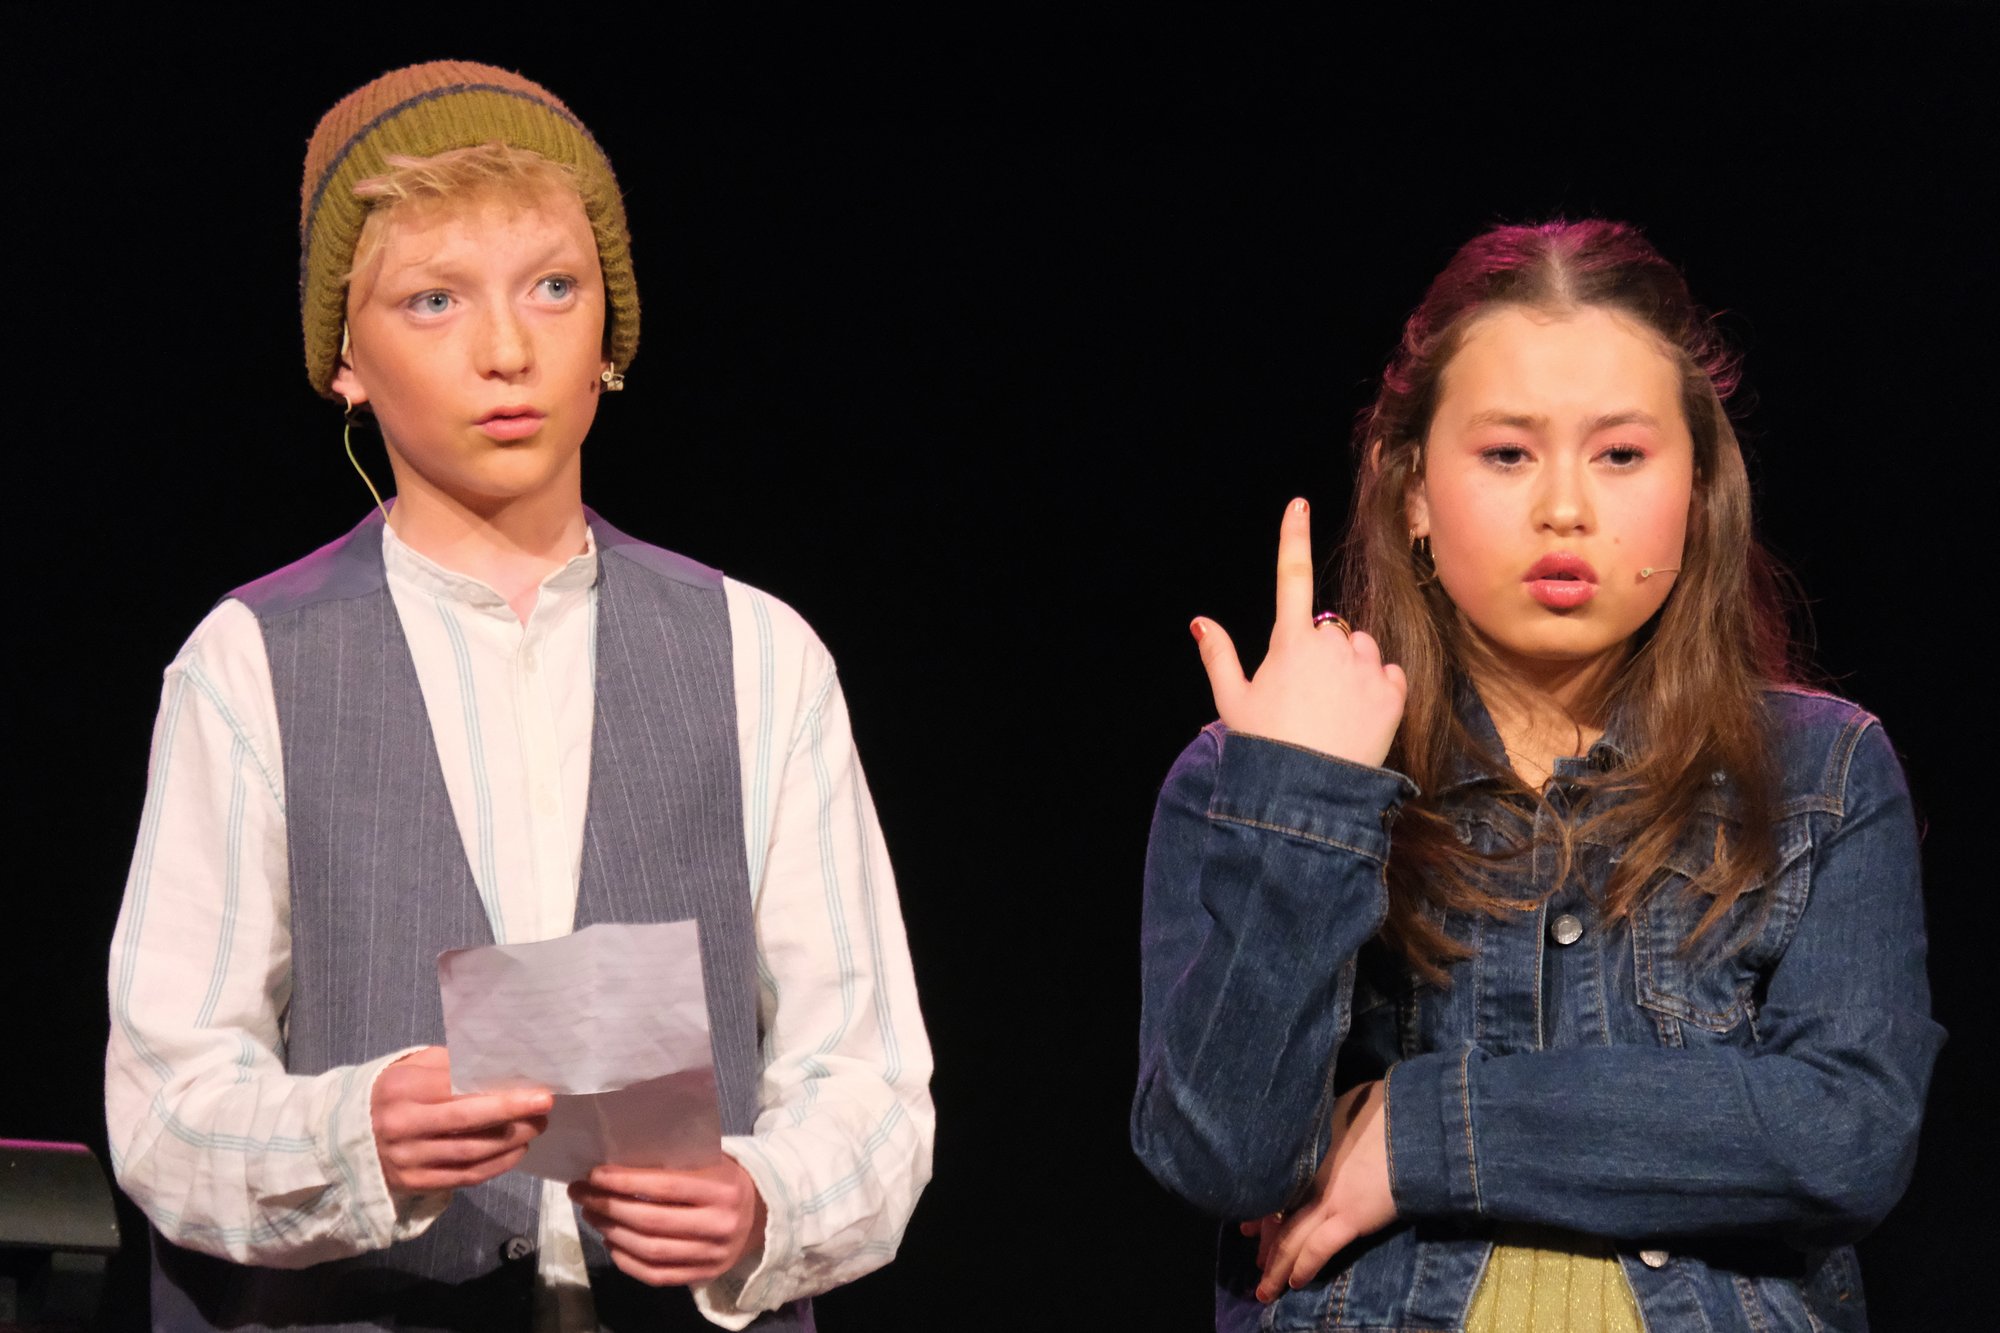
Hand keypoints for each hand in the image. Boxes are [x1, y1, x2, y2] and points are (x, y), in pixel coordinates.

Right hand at [369, 1046, 550, 1195]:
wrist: (343, 1137)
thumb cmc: (391, 1093)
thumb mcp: (411, 1068)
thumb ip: (449, 1064)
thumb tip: (499, 1063)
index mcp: (403, 1089)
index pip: (459, 1089)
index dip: (500, 1091)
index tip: (536, 1087)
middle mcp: (403, 1125)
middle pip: (467, 1121)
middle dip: (512, 1114)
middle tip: (545, 1106)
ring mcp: (408, 1158)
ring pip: (470, 1152)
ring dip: (511, 1141)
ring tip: (537, 1127)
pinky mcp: (414, 1183)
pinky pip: (463, 1176)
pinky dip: (496, 1166)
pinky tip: (517, 1152)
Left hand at [569, 1159, 765, 1286]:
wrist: (763, 1215)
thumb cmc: (726, 1179)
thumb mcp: (710, 1160)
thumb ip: (674, 1161)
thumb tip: (617, 1160)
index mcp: (721, 1188)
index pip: (663, 1186)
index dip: (623, 1181)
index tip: (594, 1175)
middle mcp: (718, 1224)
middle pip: (650, 1221)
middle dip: (608, 1207)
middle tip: (582, 1195)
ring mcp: (712, 1255)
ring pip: (650, 1250)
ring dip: (612, 1233)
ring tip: (591, 1216)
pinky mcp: (704, 1276)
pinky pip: (657, 1275)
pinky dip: (627, 1261)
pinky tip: (611, 1243)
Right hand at [1192, 498, 1406, 766]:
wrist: (1309, 792)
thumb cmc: (1265, 746)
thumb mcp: (1232, 702)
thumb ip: (1219, 656)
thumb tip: (1200, 621)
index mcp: (1289, 643)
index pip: (1291, 577)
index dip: (1292, 536)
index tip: (1298, 502)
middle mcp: (1332, 645)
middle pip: (1332, 629)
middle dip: (1323, 651)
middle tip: (1306, 697)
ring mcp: (1365, 667)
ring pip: (1363, 649)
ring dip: (1353, 668)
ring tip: (1334, 711)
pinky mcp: (1393, 691)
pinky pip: (1389, 674)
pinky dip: (1378, 689)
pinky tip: (1359, 717)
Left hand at [1240, 1080, 1395, 1300]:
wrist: (1415, 1123)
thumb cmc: (1386, 1108)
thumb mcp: (1343, 1104)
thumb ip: (1327, 1121)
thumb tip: (1325, 1125)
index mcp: (1305, 1150)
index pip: (1273, 1188)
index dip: (1261, 1212)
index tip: (1251, 1226)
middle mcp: (1307, 1176)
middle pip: (1275, 1217)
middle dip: (1266, 1245)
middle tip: (1257, 1263)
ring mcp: (1326, 1197)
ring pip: (1289, 1239)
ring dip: (1275, 1268)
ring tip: (1265, 1290)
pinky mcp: (1350, 1216)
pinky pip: (1318, 1248)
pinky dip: (1304, 1267)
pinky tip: (1296, 1283)